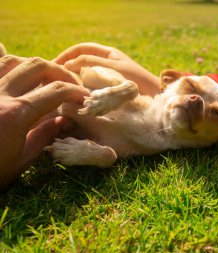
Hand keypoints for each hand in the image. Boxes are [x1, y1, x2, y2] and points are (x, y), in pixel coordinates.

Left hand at [0, 55, 89, 189]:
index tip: (86, 98)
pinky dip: (6, 62)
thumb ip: (46, 135)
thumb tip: (67, 121)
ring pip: (12, 60)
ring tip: (45, 78)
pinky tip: (15, 73)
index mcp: (15, 115)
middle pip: (37, 66)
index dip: (76, 91)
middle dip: (61, 72)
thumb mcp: (21, 159)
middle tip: (71, 84)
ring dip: (35, 66)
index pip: (56, 91)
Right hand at [54, 42, 159, 95]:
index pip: (81, 49)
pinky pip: (91, 86)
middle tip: (53, 78)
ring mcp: (107, 76)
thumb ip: (92, 63)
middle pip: (81, 61)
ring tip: (61, 87)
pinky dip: (82, 89)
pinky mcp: (108, 89)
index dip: (67, 54)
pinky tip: (75, 96)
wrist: (154, 96)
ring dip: (73, 79)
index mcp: (108, 54)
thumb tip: (69, 63)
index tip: (54, 64)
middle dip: (67, 67)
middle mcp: (106, 63)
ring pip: (85, 75)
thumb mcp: (113, 68)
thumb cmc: (137, 80)